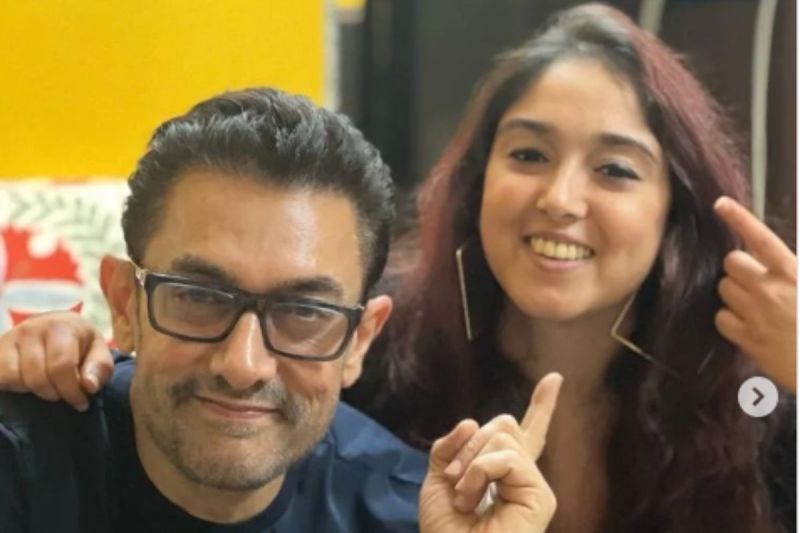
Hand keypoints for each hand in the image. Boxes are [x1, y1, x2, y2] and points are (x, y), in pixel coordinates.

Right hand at [0, 312, 113, 409]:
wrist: (54, 326)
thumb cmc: (79, 344)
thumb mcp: (97, 352)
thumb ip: (99, 369)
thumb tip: (88, 386)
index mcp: (62, 326)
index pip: (62, 366)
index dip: (71, 391)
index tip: (80, 403)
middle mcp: (33, 328)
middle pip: (37, 377)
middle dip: (54, 394)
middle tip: (62, 395)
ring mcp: (11, 338)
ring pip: (16, 379)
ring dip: (33, 391)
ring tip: (47, 386)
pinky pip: (1, 378)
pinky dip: (14, 387)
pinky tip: (27, 383)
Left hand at [419, 373, 561, 532]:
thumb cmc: (445, 532)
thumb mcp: (437, 480)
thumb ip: (450, 448)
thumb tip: (472, 422)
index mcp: (500, 472)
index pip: (524, 432)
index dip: (541, 405)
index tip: (555, 379)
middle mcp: (522, 477)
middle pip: (504, 424)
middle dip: (470, 443)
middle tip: (454, 479)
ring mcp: (533, 486)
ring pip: (504, 435)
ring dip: (472, 461)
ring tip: (465, 496)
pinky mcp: (541, 497)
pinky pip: (507, 457)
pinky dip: (481, 470)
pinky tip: (473, 497)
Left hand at [714, 197, 795, 391]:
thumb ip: (790, 271)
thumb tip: (776, 264)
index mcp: (793, 273)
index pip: (761, 239)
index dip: (739, 219)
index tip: (720, 203)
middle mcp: (771, 289)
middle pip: (732, 262)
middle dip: (740, 269)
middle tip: (755, 281)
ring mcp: (756, 314)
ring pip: (724, 288)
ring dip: (734, 293)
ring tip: (755, 305)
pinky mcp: (747, 338)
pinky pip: (721, 318)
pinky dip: (730, 320)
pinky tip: (747, 325)